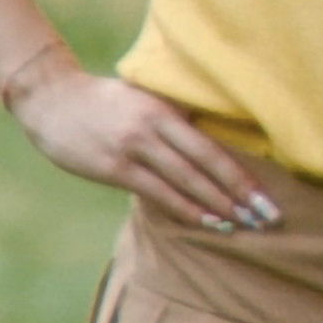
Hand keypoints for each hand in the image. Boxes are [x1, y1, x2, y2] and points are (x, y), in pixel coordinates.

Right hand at [8, 58, 279, 230]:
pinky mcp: (113, 168)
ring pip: (183, 183)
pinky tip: (206, 221)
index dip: (241, 174)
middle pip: (204, 167)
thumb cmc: (110, 101)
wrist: (54, 100)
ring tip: (242, 224)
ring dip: (215, 207)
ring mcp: (132, 150)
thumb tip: (223, 132)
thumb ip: (180, 115)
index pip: (212, 148)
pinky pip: (155, 193)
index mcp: (168, 110)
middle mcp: (153, 130)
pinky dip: (183, 209)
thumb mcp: (150, 98)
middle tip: (267, 217)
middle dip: (238, 195)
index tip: (266, 194)